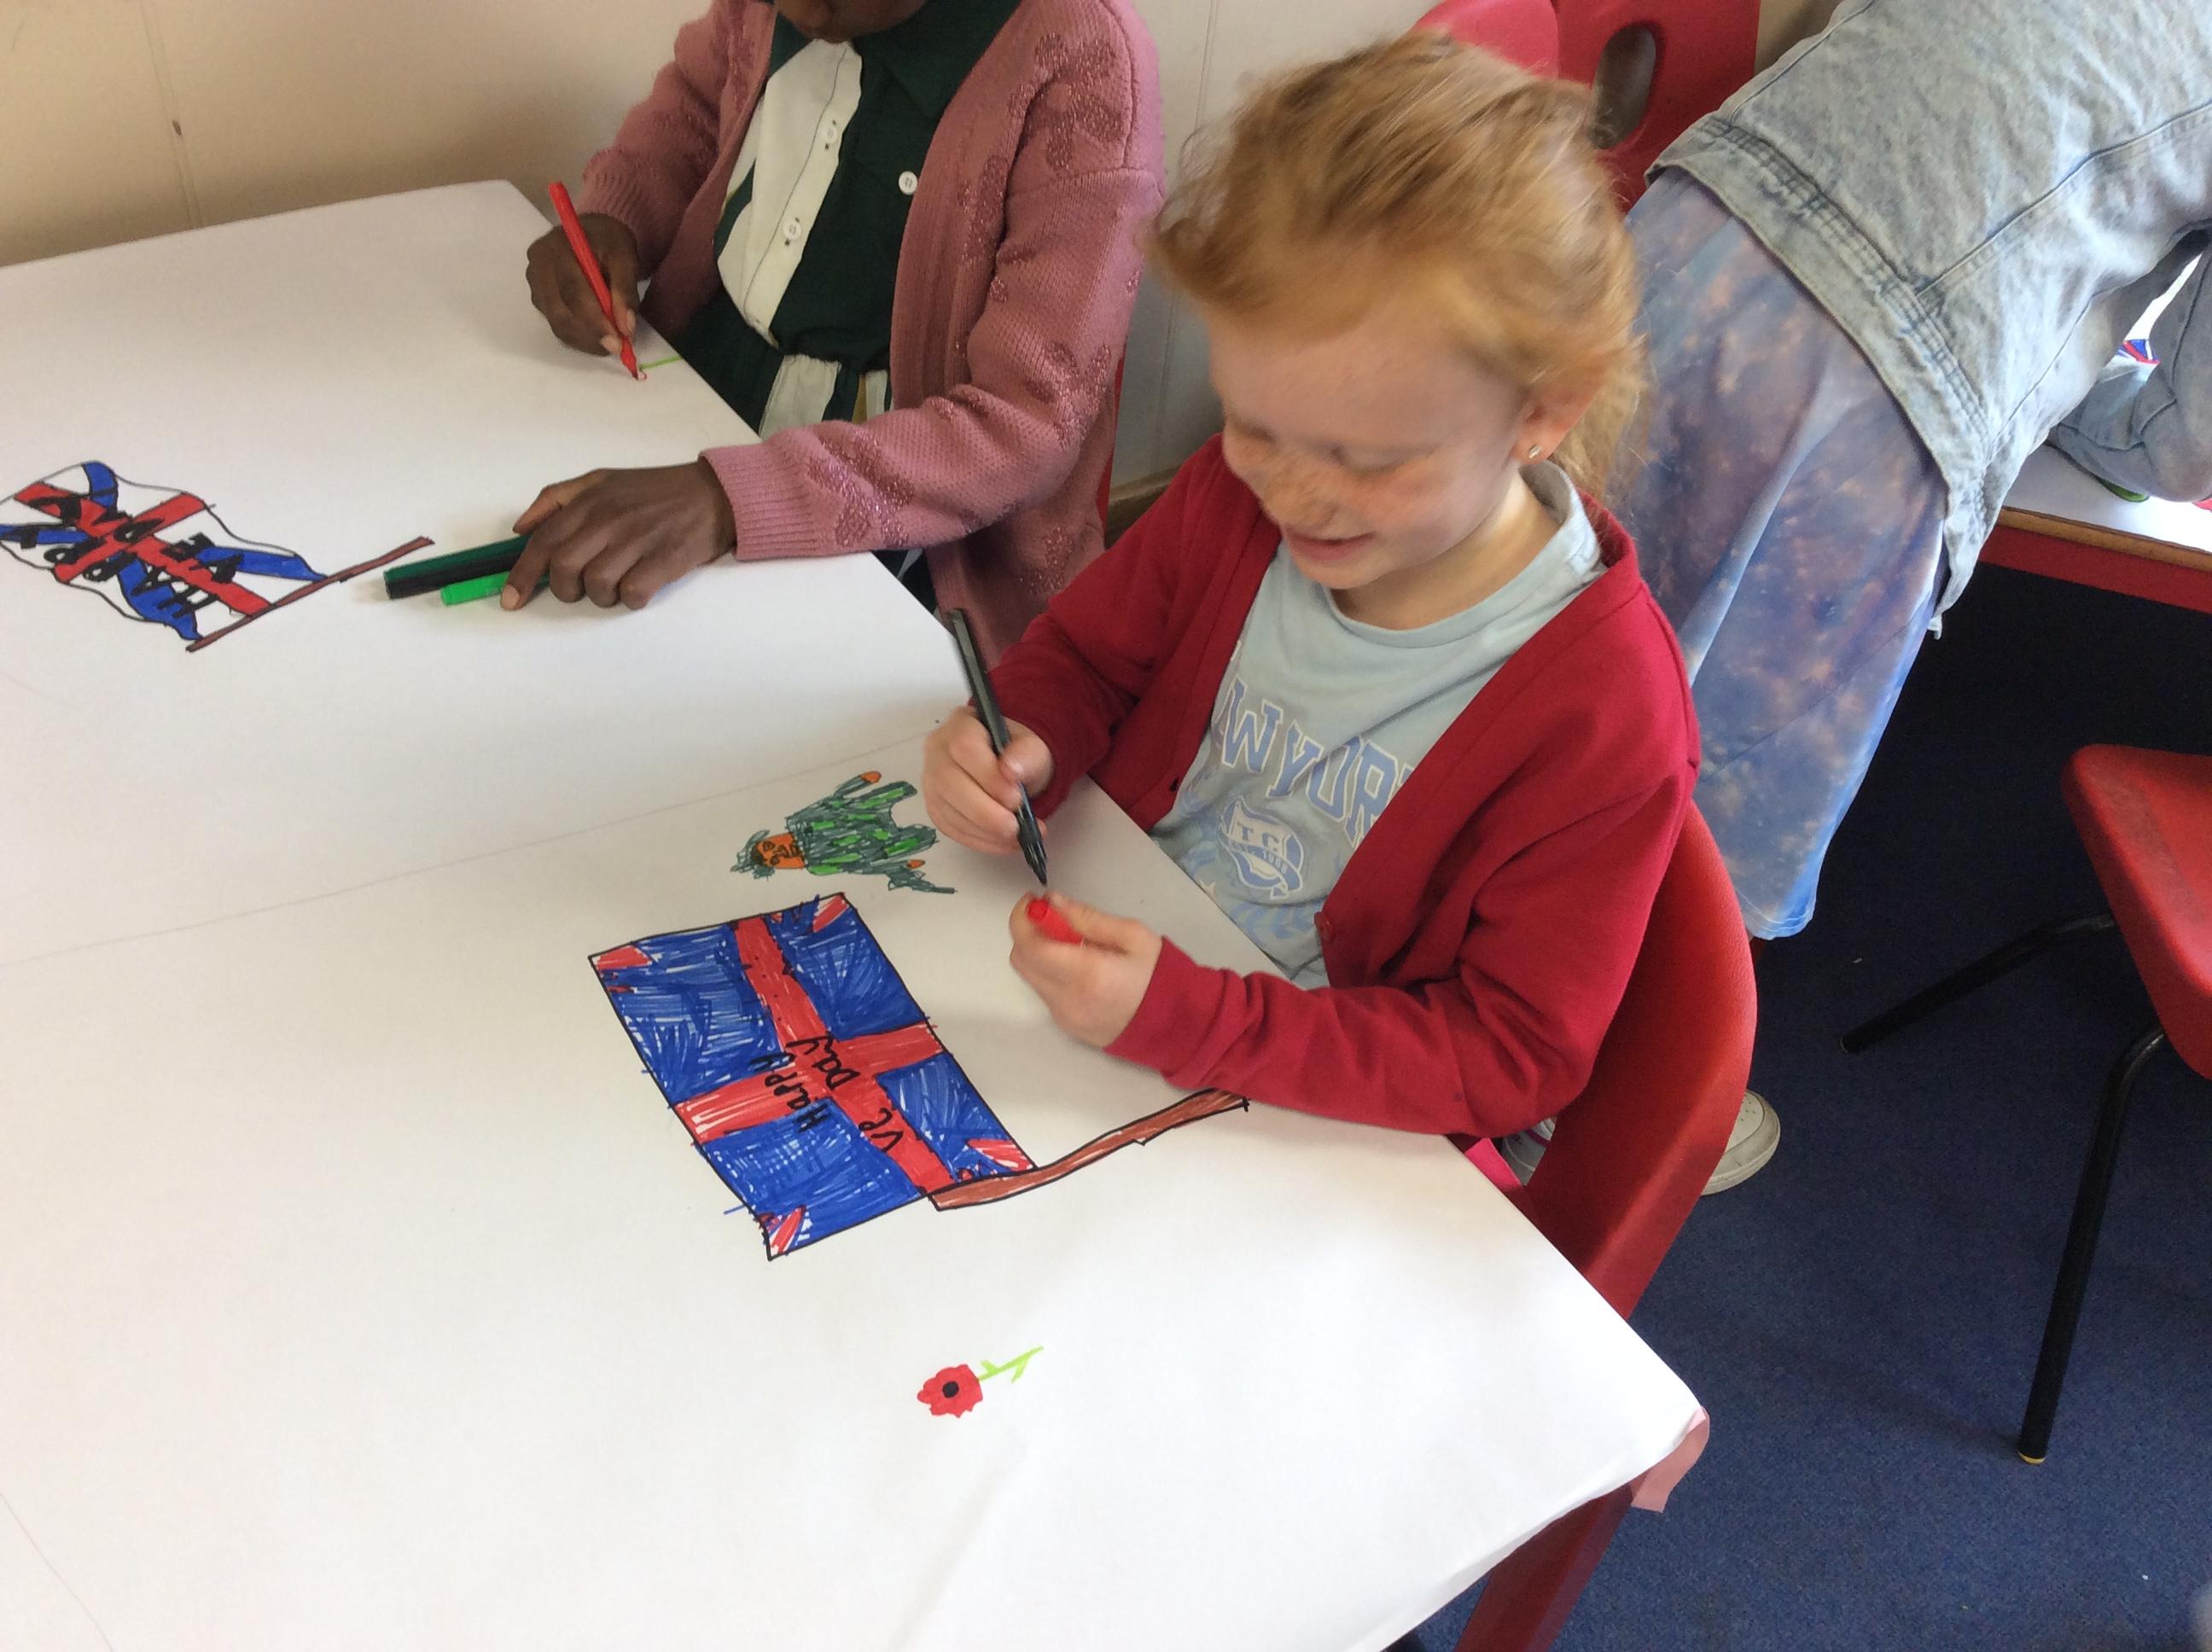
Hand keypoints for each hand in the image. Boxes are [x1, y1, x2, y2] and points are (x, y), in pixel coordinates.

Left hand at [505, 461, 735, 609]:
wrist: (714, 494)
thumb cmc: (655, 491)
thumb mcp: (602, 480)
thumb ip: (557, 499)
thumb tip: (520, 529)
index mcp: (590, 500)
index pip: (544, 541)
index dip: (522, 574)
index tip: (511, 600)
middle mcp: (610, 518)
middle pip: (565, 567)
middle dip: (565, 589)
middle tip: (579, 590)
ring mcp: (639, 539)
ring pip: (597, 584)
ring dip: (600, 597)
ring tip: (614, 587)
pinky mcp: (666, 559)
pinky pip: (633, 593)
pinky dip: (631, 599)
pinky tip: (639, 588)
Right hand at [525, 213, 641, 355]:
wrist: (591, 231)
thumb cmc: (609, 241)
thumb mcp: (625, 256)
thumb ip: (626, 290)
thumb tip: (626, 327)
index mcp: (558, 246)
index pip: (573, 290)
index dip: (594, 321)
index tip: (617, 342)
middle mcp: (538, 263)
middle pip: (560, 311)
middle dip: (589, 335)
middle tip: (615, 349)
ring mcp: (535, 281)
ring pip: (555, 321)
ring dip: (583, 340)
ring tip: (608, 346)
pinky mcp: (538, 295)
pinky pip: (554, 322)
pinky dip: (576, 335)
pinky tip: (594, 338)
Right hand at [922, 707, 1054, 853]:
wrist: (1013, 769)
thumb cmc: (1019, 755)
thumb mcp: (1034, 748)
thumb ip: (1027, 754)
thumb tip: (1011, 771)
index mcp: (961, 724)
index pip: (964, 747)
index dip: (989, 776)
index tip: (1016, 797)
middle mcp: (937, 750)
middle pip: (949, 782)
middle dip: (984, 811)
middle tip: (1014, 827)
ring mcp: (932, 780)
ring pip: (946, 809)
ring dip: (983, 831)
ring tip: (1015, 838)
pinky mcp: (936, 806)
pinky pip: (950, 828)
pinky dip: (978, 841)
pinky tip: (1002, 843)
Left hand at [1008, 893, 1161, 1048]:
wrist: (1176, 1025)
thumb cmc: (1159, 974)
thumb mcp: (1132, 935)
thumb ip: (1087, 917)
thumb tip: (1053, 901)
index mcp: (1087, 974)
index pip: (1031, 945)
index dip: (1023, 918)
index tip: (1033, 900)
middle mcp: (1068, 999)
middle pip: (1021, 960)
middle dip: (1027, 933)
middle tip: (1050, 916)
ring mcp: (1064, 1017)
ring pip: (1031, 977)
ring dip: (1039, 952)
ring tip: (1071, 941)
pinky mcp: (1066, 1026)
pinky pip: (1045, 992)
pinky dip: (1051, 972)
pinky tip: (1078, 965)